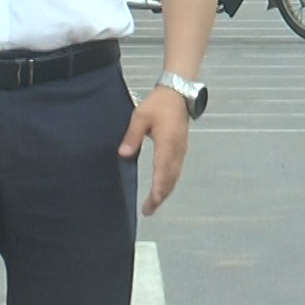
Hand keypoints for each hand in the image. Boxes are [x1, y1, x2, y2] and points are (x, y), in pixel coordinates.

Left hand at [118, 88, 188, 215]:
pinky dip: (169, 182)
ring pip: (175, 176)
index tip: (153, 201)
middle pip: (170, 178)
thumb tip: (123, 154)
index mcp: (167, 142)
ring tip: (154, 204)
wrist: (178, 93)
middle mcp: (177, 150)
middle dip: (160, 196)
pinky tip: (162, 188)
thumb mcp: (141, 116)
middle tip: (148, 211)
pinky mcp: (181, 149)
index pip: (163, 169)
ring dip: (165, 191)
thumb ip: (132, 136)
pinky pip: (176, 170)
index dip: (158, 187)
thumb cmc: (158, 103)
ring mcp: (181, 150)